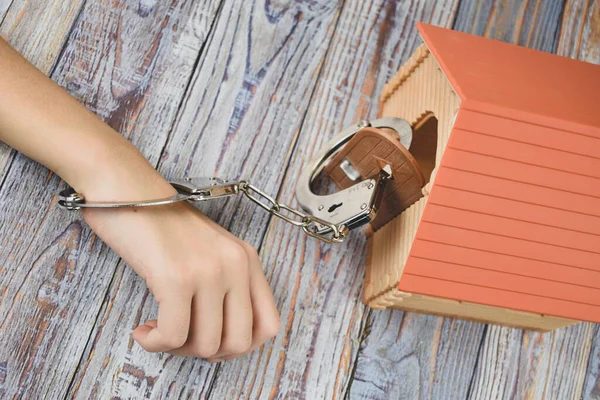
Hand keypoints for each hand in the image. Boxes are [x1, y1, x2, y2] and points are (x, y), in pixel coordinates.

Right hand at [82, 182, 279, 360]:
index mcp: (247, 259)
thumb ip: (226, 286)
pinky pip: (173, 336)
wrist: (126, 188)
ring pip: (205, 345)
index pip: (268, 325)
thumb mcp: (208, 251)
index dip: (240, 344)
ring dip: (177, 348)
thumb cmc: (160, 223)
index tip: (211, 339)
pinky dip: (155, 343)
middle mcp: (235, 265)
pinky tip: (143, 329)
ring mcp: (209, 271)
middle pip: (239, 342)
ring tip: (158, 328)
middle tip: (181, 338)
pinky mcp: (177, 277)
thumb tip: (221, 338)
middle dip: (207, 352)